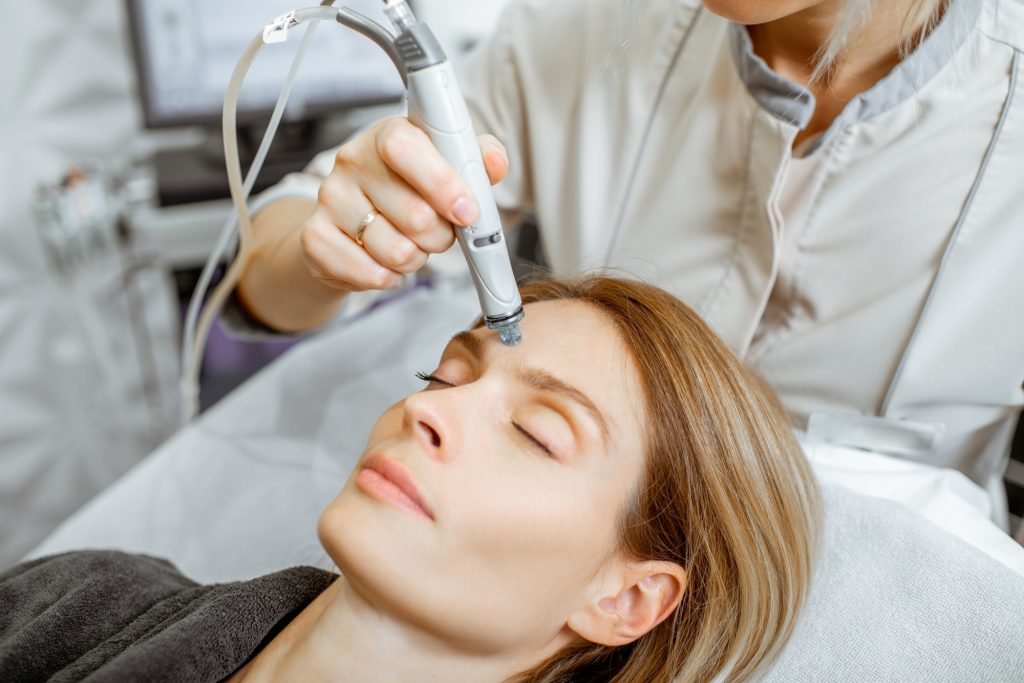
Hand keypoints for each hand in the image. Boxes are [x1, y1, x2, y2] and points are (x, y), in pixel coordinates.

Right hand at [299, 116, 508, 291]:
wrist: (351, 220)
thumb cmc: (405, 188)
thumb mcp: (444, 165)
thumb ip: (475, 160)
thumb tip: (495, 162)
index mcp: (387, 135)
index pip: (406, 149)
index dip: (443, 184)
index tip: (468, 211)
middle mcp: (352, 162)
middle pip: (415, 215)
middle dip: (441, 235)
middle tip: (440, 232)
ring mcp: (329, 200)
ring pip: (397, 251)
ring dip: (417, 258)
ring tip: (410, 244)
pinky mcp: (315, 239)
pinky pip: (372, 274)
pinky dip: (390, 277)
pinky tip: (385, 259)